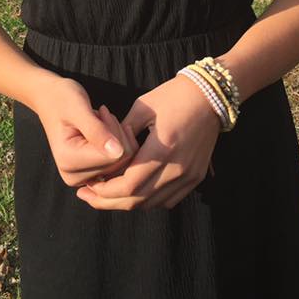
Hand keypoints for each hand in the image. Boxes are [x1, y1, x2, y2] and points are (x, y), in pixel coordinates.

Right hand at [35, 77, 139, 187]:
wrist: (51, 99)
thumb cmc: (63, 99)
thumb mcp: (78, 108)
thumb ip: (96, 131)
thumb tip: (118, 153)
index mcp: (68, 162)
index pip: (114, 156)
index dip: (116, 131)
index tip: (103, 109)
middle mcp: (74, 177)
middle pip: (119, 161)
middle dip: (117, 133)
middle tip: (102, 112)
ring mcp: (83, 178)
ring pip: (122, 162)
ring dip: (118, 136)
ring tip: (101, 119)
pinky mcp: (91, 175)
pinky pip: (119, 163)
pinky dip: (118, 143)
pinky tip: (106, 128)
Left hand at [75, 74, 220, 210]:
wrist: (211, 95)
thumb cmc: (174, 95)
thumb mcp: (142, 107)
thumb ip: (122, 132)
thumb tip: (106, 151)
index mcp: (161, 149)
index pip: (128, 185)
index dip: (105, 192)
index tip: (88, 188)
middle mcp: (177, 168)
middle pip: (138, 201)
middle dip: (110, 202)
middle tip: (90, 196)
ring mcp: (189, 176)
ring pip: (153, 204)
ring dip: (129, 203)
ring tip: (108, 195)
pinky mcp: (196, 177)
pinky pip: (169, 200)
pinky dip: (150, 200)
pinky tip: (136, 191)